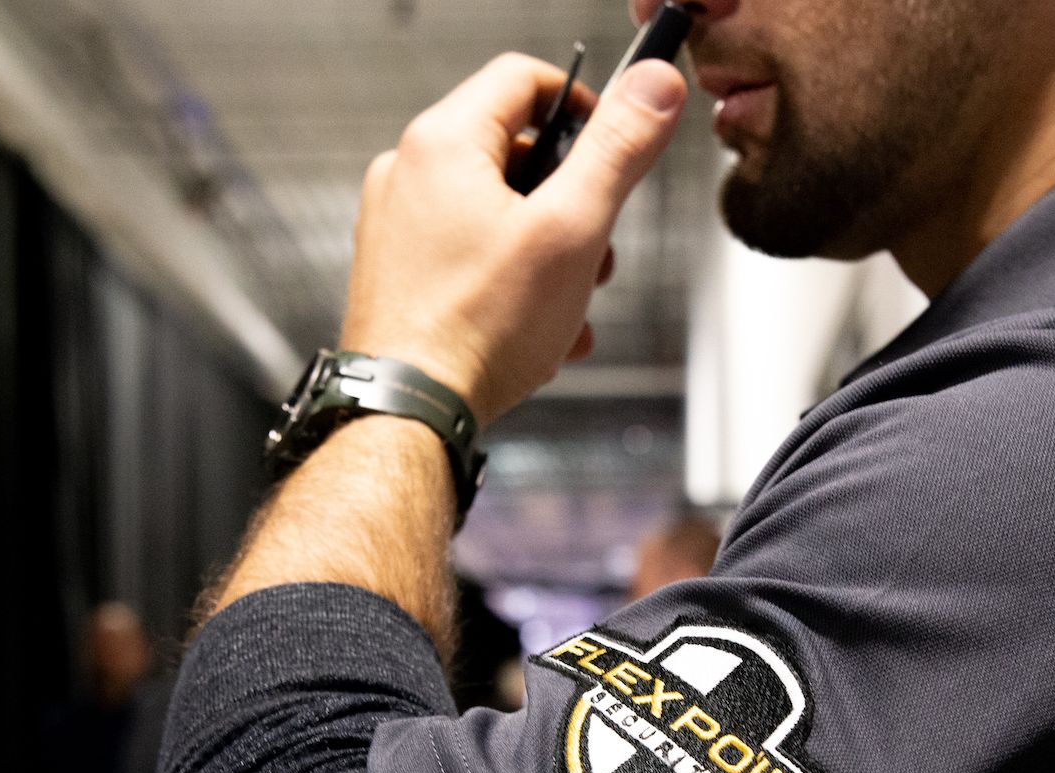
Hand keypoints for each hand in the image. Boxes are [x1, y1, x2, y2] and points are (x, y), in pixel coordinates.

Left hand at [339, 52, 687, 425]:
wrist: (408, 412)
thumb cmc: (476, 330)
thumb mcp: (572, 229)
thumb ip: (617, 150)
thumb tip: (656, 86)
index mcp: (443, 144)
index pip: (524, 79)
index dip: (583, 106)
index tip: (614, 147)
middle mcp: (408, 174)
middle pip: (517, 152)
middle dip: (572, 203)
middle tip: (595, 251)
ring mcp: (398, 225)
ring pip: (501, 212)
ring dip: (552, 253)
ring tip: (567, 304)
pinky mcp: (400, 273)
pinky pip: (474, 257)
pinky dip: (515, 284)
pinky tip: (539, 331)